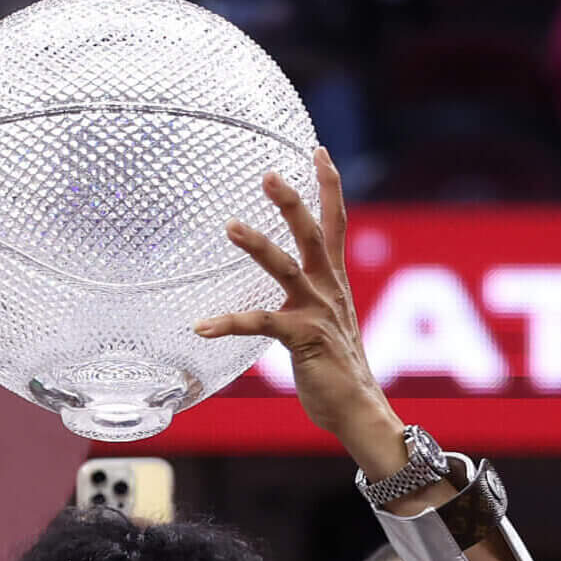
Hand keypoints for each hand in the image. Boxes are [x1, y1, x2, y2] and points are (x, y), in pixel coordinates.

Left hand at [195, 148, 404, 460]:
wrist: (359, 409)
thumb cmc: (338, 371)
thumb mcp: (327, 325)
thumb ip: (310, 302)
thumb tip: (286, 297)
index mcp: (334, 282)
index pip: (336, 223)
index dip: (329, 186)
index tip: (317, 151)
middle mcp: (329, 290)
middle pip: (314, 234)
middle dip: (293, 201)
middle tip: (269, 172)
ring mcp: (317, 313)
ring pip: (286, 268)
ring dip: (259, 245)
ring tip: (231, 226)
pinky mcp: (303, 339)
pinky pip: (260, 325)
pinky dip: (228, 324)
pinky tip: (201, 326)